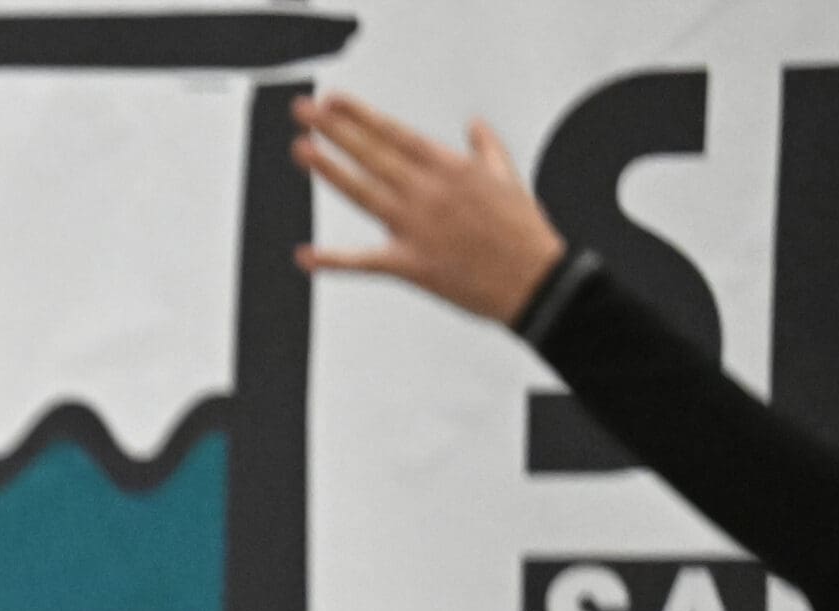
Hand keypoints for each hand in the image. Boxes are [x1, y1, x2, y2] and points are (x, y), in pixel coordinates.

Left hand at [292, 93, 565, 325]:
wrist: (535, 280)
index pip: (396, 133)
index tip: (334, 102)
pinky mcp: (412, 265)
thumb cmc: (523, 231)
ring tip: (302, 149)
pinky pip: (365, 261)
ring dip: (331, 169)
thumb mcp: (509, 178)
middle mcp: (430, 191)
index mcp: (452, 167)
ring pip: (364, 191)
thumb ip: (486, 149)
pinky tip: (306, 255)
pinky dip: (334, 260)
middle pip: (374, 153)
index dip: (361, 116)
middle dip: (336, 130)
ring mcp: (418, 227)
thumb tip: (475, 125)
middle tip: (305, 111)